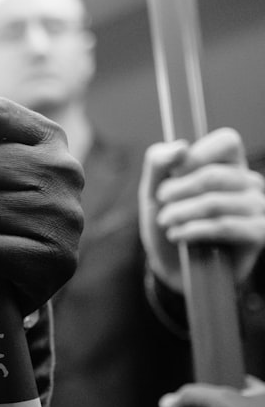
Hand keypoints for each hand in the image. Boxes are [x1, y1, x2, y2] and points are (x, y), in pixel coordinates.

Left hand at [139, 128, 264, 292]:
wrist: (172, 264)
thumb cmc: (168, 221)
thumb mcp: (152, 190)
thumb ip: (158, 163)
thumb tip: (181, 146)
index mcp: (229, 164)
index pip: (227, 141)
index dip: (196, 156)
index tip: (172, 174)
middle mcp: (249, 181)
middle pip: (213, 175)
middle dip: (176, 191)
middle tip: (161, 204)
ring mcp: (258, 207)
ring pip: (215, 203)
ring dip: (180, 214)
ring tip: (167, 223)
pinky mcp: (260, 233)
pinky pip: (226, 226)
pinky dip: (194, 231)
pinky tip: (178, 236)